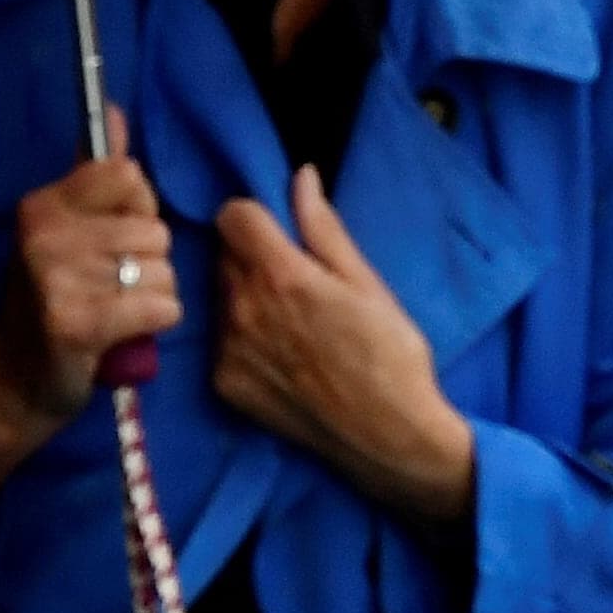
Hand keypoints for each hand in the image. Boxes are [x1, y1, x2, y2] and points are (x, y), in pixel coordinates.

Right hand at [0, 108, 180, 562]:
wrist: (10, 381)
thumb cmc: (50, 301)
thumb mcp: (64, 230)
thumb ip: (94, 173)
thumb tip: (116, 110)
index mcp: (43, 205)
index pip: (129, 177)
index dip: (139, 211)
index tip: (113, 241)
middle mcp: (44, 234)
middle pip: (156, 229)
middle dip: (151, 262)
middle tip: (110, 287)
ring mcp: (56, 278)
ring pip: (164, 270)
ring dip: (154, 296)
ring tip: (115, 310)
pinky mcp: (75, 323)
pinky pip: (163, 307)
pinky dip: (156, 323)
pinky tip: (123, 332)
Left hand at [213, 165, 477, 520]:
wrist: (388, 436)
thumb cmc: (391, 354)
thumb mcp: (368, 284)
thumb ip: (324, 229)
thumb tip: (301, 176)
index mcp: (281, 274)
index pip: (232, 215)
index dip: (255, 216)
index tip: (278, 231)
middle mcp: (242, 307)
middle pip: (225, 256)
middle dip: (252, 257)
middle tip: (294, 281)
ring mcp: (228, 349)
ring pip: (221, 298)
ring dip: (245, 298)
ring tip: (290, 324)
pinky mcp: (223, 383)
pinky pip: (221, 341)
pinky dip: (243, 340)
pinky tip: (281, 358)